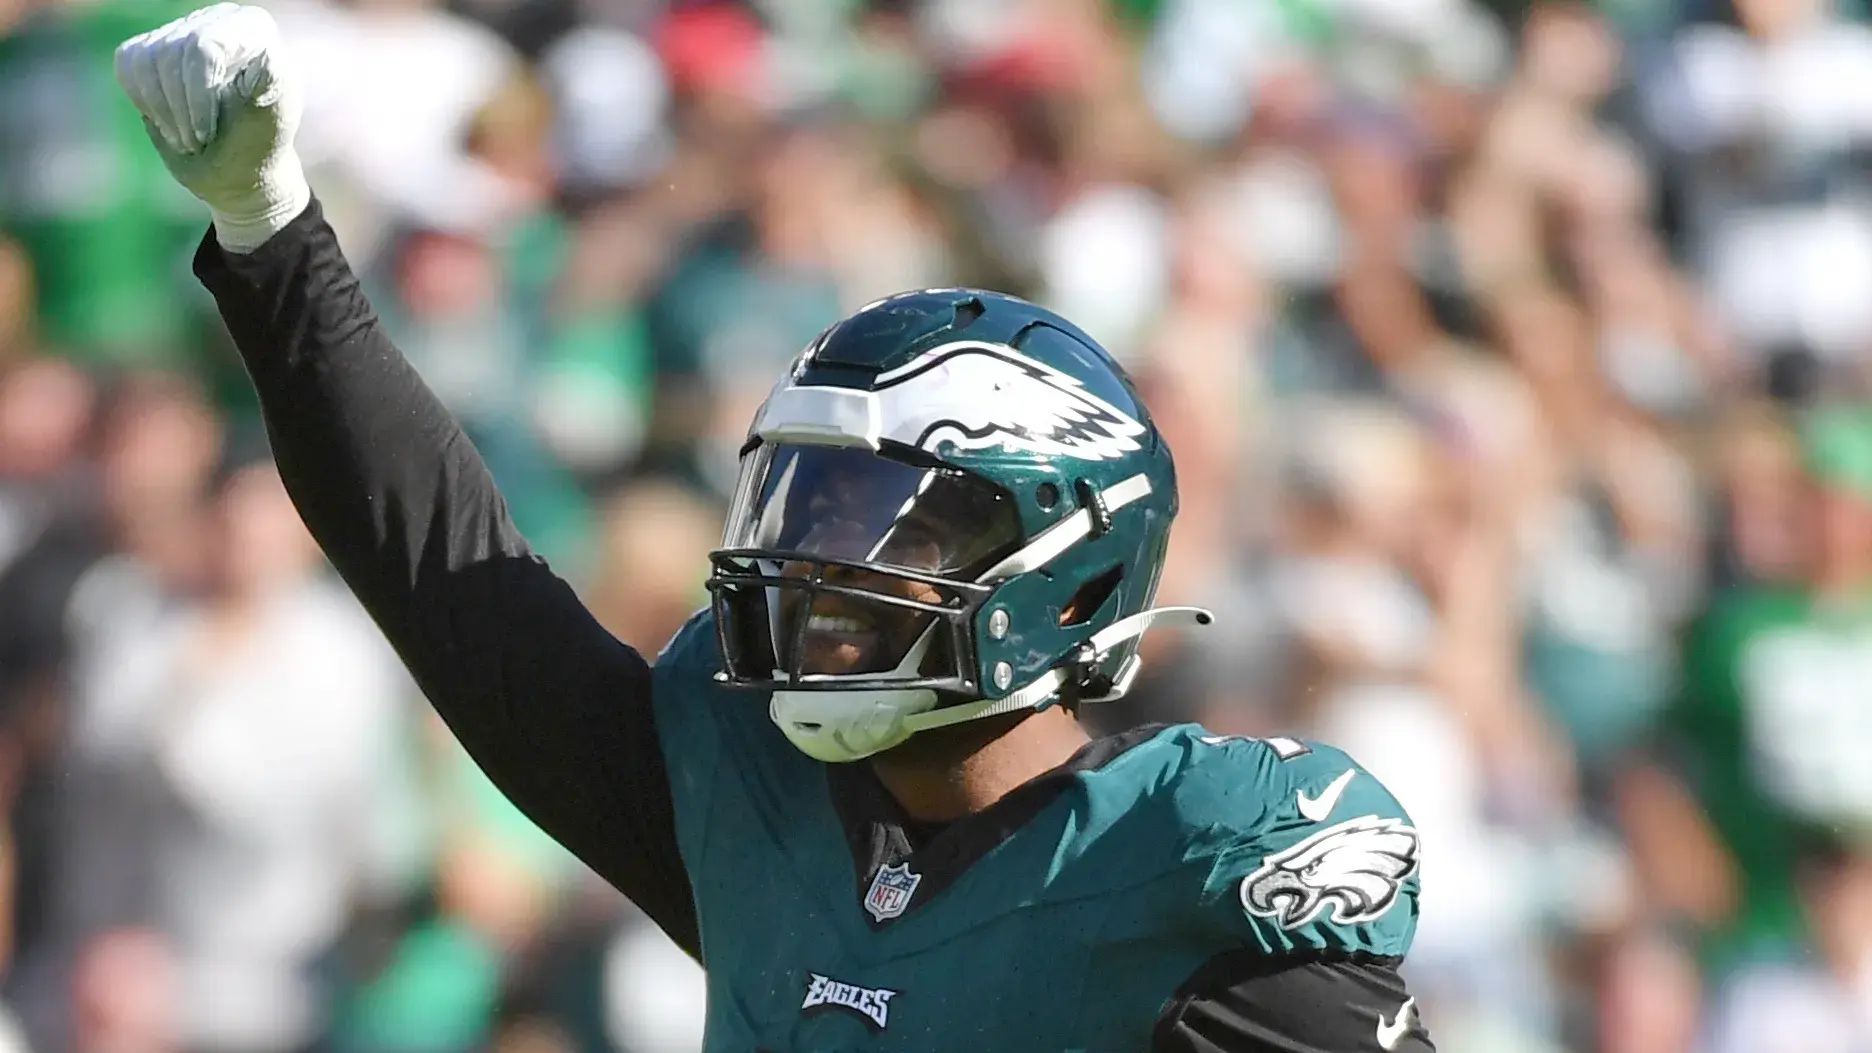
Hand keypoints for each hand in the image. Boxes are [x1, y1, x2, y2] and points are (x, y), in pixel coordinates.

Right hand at [114, 3, 309, 251]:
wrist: (238, 164)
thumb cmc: (258, 143)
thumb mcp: (271, 120)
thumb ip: (271, 88)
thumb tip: (267, 63)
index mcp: (252, 29)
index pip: (204, 47)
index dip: (197, 96)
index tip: (206, 135)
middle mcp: (217, 19)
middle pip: (169, 53)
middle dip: (178, 108)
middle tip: (195, 144)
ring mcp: (183, 31)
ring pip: (145, 60)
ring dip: (160, 110)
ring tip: (185, 141)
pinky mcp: (152, 48)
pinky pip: (128, 64)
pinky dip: (142, 100)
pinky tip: (168, 122)